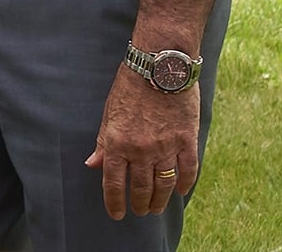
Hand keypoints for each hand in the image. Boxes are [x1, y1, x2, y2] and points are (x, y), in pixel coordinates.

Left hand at [85, 67, 199, 218]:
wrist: (159, 67)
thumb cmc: (129, 87)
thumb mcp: (108, 114)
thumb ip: (103, 143)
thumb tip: (93, 164)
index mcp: (117, 143)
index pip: (114, 182)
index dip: (114, 202)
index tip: (116, 214)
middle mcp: (141, 149)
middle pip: (141, 188)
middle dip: (140, 203)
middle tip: (141, 211)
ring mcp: (166, 147)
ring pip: (164, 184)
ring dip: (160, 200)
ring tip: (157, 208)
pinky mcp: (187, 140)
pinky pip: (188, 169)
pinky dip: (185, 184)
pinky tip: (180, 192)